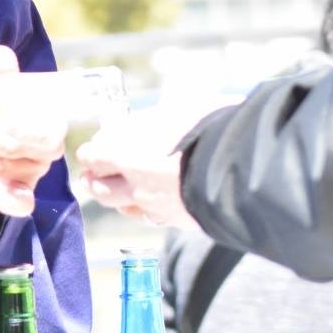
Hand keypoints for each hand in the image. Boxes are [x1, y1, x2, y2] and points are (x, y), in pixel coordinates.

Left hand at [0, 46, 66, 217]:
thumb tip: (0, 58)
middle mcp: (46, 149)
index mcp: (49, 119)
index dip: (22, 128)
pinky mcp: (19, 192)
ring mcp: (32, 172)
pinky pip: (21, 202)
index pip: (44, 130)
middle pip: (15, 149)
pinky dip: (8, 199)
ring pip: (3, 169)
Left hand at [76, 109, 199, 228]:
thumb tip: (128, 128)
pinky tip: (144, 202)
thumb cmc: (208, 127)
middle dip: (94, 178)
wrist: (242, 166)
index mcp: (128, 155)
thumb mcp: (172, 111)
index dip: (90, 152)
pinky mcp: (176, 221)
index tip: (92, 148)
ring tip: (116, 187)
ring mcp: (155, 207)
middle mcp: (135, 186)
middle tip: (94, 170)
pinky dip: (140, 209)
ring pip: (122, 207)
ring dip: (115, 196)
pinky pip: (148, 217)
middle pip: (100, 189)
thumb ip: (144, 123)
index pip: (93, 159)